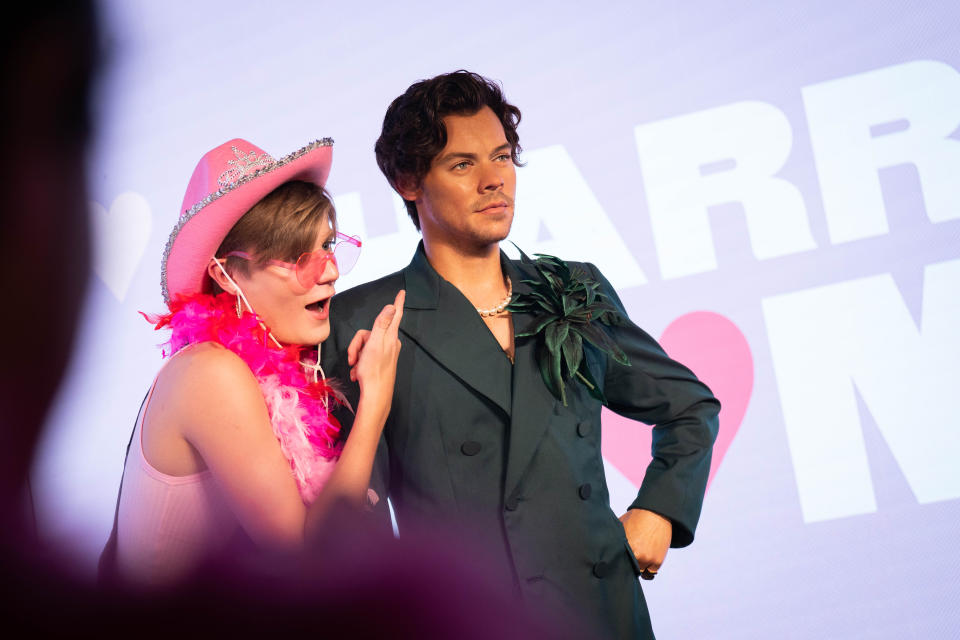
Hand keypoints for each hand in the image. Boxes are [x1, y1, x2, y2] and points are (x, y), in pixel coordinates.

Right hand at [347, 290, 404, 406]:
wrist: (375, 395)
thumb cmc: (373, 370)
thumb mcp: (375, 344)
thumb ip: (382, 324)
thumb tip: (392, 306)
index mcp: (390, 337)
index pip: (394, 315)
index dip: (397, 303)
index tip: (402, 292)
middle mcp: (390, 343)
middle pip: (369, 333)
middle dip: (357, 344)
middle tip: (353, 358)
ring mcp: (386, 354)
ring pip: (365, 346)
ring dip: (357, 356)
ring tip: (356, 368)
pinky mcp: (380, 363)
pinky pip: (366, 357)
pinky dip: (359, 365)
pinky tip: (358, 373)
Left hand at [619, 508, 671, 578]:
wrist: (655, 514)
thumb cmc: (636, 518)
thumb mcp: (620, 525)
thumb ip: (614, 537)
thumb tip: (603, 543)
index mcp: (625, 546)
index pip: (616, 563)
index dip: (616, 564)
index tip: (615, 564)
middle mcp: (636, 554)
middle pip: (628, 569)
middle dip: (627, 566)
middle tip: (626, 563)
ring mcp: (647, 558)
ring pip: (640, 573)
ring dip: (638, 569)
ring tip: (637, 563)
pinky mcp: (657, 560)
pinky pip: (651, 573)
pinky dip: (648, 571)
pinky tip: (644, 566)